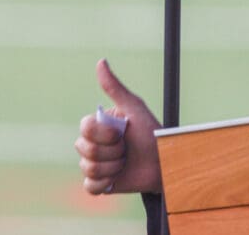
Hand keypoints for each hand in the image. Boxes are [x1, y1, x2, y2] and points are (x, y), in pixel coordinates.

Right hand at [74, 59, 162, 194]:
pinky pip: (90, 187)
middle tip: (127, 148)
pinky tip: (118, 177)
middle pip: (84, 149)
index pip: (84, 128)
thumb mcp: (135, 108)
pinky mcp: (98, 184)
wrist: (164, 163)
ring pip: (88, 168)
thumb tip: (101, 61)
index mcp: (99, 125)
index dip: (102, 134)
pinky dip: (106, 183)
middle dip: (111, 151)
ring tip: (126, 162)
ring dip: (112, 166)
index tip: (122, 133)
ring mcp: (94, 164)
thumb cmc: (152, 133)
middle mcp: (93, 144)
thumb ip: (115, 87)